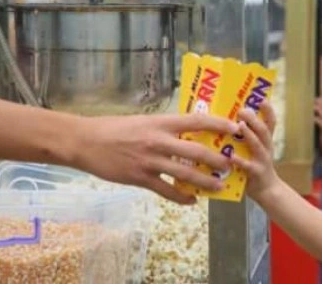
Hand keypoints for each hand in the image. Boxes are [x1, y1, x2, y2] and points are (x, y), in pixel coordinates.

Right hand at [76, 112, 237, 203]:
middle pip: (197, 152)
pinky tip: (191, 200)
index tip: (235, 127)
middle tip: (230, 165)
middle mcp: (159, 141)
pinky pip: (166, 191)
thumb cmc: (114, 128)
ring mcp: (150, 161)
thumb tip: (188, 132)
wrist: (86, 141)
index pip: (197, 121)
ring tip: (218, 186)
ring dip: (205, 182)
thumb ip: (165, 127)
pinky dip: (181, 197)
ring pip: (185, 174)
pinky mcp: (140, 178)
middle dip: (217, 160)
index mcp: (161, 123)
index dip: (219, 124)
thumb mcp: (144, 121)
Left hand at [230, 102, 280, 199]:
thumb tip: (230, 119)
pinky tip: (231, 156)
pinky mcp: (256, 172)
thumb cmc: (256, 165)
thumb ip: (247, 136)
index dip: (268, 110)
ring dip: (249, 134)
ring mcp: (263, 159)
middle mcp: (266, 147)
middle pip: (264, 129)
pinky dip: (239, 160)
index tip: (262, 99)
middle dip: (254, 118)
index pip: (271, 121)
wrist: (267, 190)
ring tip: (240, 126)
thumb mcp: (255, 149)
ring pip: (258, 144)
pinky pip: (248, 165)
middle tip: (242, 110)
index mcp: (266, 140)